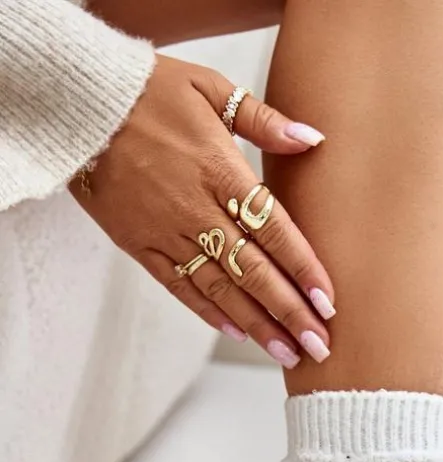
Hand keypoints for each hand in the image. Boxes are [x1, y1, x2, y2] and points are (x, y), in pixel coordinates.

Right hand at [71, 54, 334, 367]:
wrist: (75, 104)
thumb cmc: (147, 89)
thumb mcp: (209, 88)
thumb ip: (263, 119)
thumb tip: (312, 138)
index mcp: (220, 170)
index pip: (274, 231)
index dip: (303, 270)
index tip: (328, 304)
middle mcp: (197, 210)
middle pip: (254, 272)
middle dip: (290, 314)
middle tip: (319, 347)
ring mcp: (167, 232)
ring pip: (221, 289)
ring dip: (258, 325)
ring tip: (288, 353)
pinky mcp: (140, 246)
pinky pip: (180, 287)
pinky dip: (210, 313)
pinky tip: (239, 334)